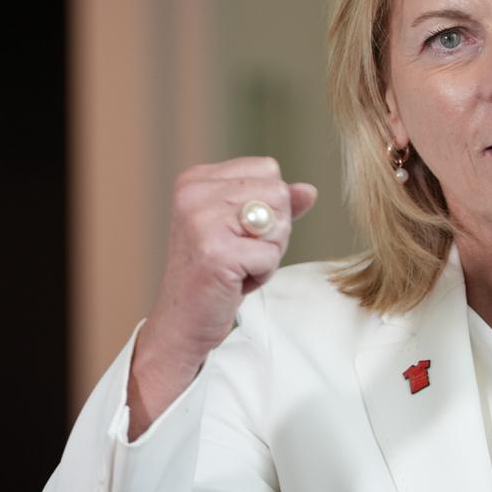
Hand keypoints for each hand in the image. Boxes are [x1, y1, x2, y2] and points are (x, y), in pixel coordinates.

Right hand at [138, 156, 317, 376]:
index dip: (268, 206)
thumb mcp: (244, 230)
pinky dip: (262, 274)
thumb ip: (274, 205)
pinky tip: (235, 282)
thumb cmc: (215, 275)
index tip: (238, 232)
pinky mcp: (217, 253)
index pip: (267, 169)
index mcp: (196, 179)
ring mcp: (202, 222)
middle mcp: (194, 194)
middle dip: (273, 231)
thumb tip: (309, 190)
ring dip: (269, 253)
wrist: (182, 322)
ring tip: (237, 266)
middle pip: (278, 194)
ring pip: (279, 222)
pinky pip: (272, 255)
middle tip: (239, 253)